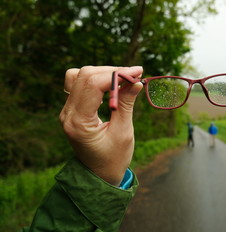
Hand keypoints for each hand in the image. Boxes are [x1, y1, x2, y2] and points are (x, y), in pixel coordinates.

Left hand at [59, 66, 142, 185]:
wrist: (99, 175)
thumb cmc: (113, 159)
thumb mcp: (123, 132)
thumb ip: (126, 104)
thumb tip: (136, 81)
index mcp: (79, 122)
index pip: (92, 84)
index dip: (116, 74)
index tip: (137, 73)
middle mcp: (68, 114)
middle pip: (84, 76)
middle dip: (111, 71)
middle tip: (135, 74)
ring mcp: (67, 111)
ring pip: (79, 76)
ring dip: (103, 73)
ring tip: (124, 79)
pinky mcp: (72, 110)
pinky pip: (80, 85)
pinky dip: (97, 80)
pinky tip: (113, 85)